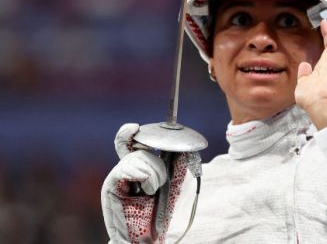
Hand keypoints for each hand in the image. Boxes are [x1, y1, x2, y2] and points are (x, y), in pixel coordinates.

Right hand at [101, 123, 166, 242]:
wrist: (146, 238)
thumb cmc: (156, 215)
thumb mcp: (170, 186)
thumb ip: (175, 167)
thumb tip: (184, 148)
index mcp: (135, 169)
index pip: (127, 143)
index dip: (128, 133)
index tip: (134, 127)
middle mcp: (122, 171)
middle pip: (138, 150)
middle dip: (157, 163)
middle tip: (160, 183)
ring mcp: (115, 178)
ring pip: (136, 157)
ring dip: (153, 172)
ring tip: (153, 190)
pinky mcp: (109, 186)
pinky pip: (127, 168)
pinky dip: (145, 176)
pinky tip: (147, 191)